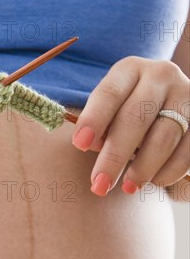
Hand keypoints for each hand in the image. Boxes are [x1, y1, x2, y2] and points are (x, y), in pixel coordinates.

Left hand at [71, 56, 188, 195]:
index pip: (109, 94)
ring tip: (128, 188)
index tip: (80, 145)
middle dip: (115, 156)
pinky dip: (169, 170)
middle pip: (135, 118)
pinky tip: (154, 181)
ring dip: (143, 167)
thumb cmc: (127, 113)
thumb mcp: (111, 111)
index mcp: (129, 70)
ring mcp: (186, 94)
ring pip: (163, 137)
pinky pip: (187, 150)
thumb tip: (95, 146)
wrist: (168, 106)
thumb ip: (102, 127)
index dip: (94, 119)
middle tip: (100, 184)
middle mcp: (160, 76)